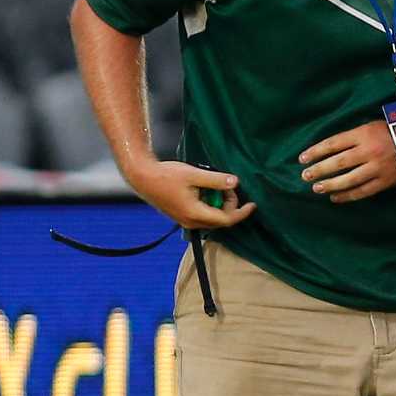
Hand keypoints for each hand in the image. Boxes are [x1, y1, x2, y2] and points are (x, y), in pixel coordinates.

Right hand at [125, 157, 254, 229]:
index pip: (226, 219)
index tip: (252, 205)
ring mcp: (185, 220)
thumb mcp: (194, 174)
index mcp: (195, 214)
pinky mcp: (182, 215)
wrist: (142, 178)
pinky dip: (209, 204)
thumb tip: (235, 182)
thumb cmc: (165, 175)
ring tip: (215, 184)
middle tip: (227, 185)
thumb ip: (215, 180)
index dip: (241, 212)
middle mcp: (191, 222)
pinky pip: (202, 214)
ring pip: (211, 217)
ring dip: (218, 203)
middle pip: (220, 219)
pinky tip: (205, 189)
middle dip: (229, 204)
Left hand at [297, 119, 395, 203]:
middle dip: (319, 169)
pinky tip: (335, 198)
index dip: (316, 151)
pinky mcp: (385, 181)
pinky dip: (347, 196)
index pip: (333, 143)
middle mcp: (369, 151)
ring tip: (317, 188)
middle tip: (305, 176)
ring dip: (330, 184)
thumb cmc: (393, 131)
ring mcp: (377, 168)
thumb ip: (352, 137)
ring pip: (349, 179)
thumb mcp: (370, 126)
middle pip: (338, 162)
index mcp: (363, 134)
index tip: (302, 158)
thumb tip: (328, 150)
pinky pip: (363, 191)